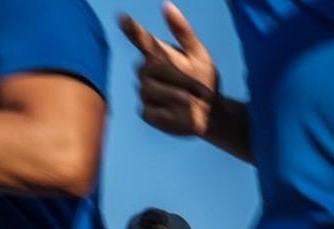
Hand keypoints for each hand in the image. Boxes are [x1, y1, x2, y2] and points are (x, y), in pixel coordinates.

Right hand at [119, 3, 219, 135]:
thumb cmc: (204, 81)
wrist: (211, 112)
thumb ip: (183, 32)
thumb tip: (167, 5)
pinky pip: (152, 111)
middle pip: (150, 68)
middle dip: (175, 76)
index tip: (122, 18)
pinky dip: (170, 112)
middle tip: (195, 86)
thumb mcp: (199, 55)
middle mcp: (147, 71)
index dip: (131, 29)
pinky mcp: (147, 113)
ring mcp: (145, 92)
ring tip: (191, 99)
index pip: (141, 39)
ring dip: (174, 95)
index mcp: (159, 54)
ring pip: (150, 90)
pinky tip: (180, 112)